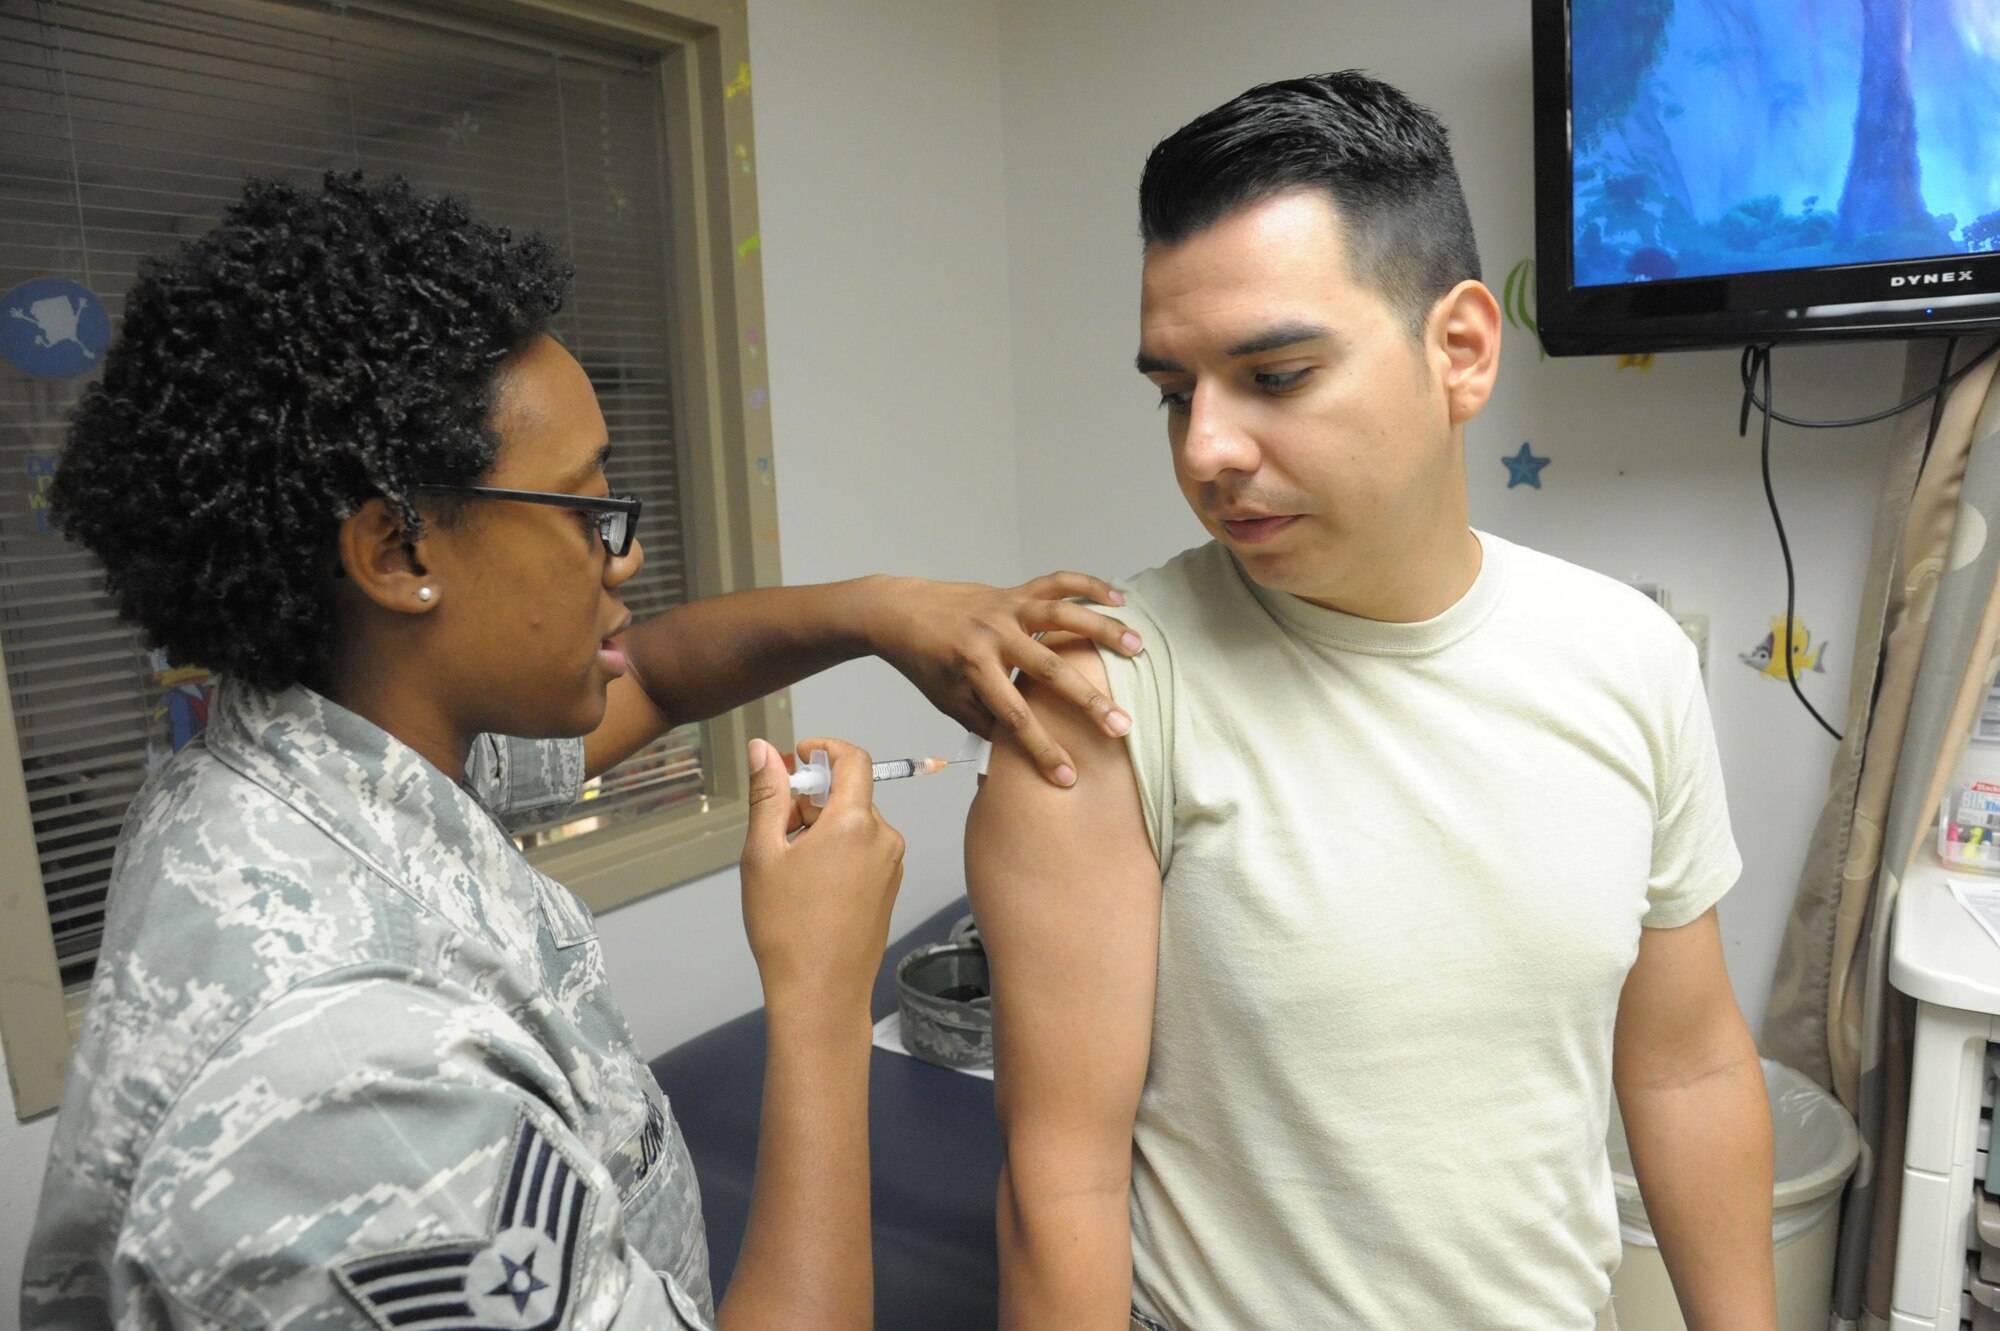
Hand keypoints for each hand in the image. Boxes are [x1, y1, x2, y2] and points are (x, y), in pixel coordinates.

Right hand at [739, 737, 904, 1019]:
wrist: (821, 993)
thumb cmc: (787, 929)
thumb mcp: (763, 854)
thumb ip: (767, 795)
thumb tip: (764, 749)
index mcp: (855, 823)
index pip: (853, 759)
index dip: (824, 749)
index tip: (798, 757)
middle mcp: (884, 838)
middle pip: (849, 794)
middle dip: (810, 800)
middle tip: (775, 830)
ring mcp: (892, 864)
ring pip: (855, 823)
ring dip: (822, 827)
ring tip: (789, 867)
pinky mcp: (890, 886)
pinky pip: (864, 849)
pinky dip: (838, 850)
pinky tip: (810, 884)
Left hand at [863, 572, 1141, 786]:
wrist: (900, 610)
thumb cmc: (924, 660)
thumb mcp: (946, 698)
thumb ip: (983, 720)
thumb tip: (1018, 751)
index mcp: (972, 668)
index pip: (1013, 717)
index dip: (1042, 750)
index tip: (1068, 777)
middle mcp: (992, 635)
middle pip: (1049, 670)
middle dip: (1088, 702)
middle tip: (1123, 725)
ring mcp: (1006, 608)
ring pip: (1062, 616)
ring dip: (1102, 630)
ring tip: (1137, 647)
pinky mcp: (1013, 590)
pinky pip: (1056, 582)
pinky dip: (1088, 586)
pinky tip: (1118, 599)